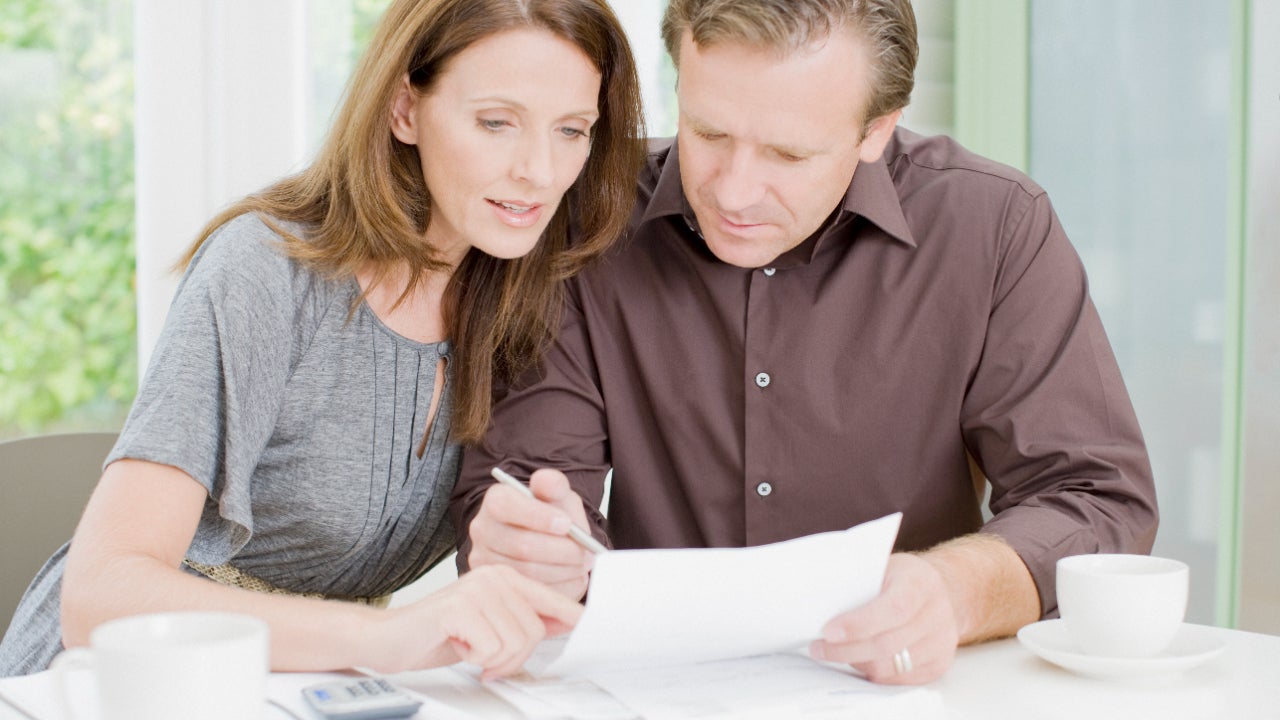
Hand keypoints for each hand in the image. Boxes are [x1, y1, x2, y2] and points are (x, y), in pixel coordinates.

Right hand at [373, 565, 582, 677]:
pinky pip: (491, 648)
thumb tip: (567, 624)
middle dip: (513, 656)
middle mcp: (494, 575)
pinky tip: (455, 645)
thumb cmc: (438, 634)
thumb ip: (525, 621)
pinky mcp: (460, 607)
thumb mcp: (490, 627)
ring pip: (516, 642)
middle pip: (535, 630)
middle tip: (486, 657)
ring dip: (492, 659)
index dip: (571, 619)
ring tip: (467, 647)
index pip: (551, 600)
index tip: (589, 627)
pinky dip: (474, 658)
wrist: (387, 638)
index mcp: (505, 577)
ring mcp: (477, 588)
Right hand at [467, 469, 595, 599]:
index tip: (567, 524)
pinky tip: (571, 577)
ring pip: (527, 572)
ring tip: (581, 564)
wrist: (548, 540)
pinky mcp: (498, 585)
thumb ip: (554, 484)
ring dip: (563, 570)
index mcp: (496, 500)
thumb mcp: (557, 494)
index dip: (540, 517)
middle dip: (561, 550)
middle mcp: (483, 530)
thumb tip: (545, 482)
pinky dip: (558, 587)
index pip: (507, 506)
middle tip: (585, 552)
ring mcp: (485, 560)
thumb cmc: (551, 515)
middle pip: (521, 545)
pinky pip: (530, 592)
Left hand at [809, 553, 958, 684]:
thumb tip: (815, 601)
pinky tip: (857, 658)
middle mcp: (937, 614)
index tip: (828, 631)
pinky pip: (897, 679)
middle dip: (845, 649)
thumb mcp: (884, 566)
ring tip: (832, 652)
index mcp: (921, 583)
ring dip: (855, 661)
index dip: (859, 623)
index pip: (893, 609)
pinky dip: (871, 671)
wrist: (944, 591)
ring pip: (889, 666)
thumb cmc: (901, 577)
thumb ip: (859, 582)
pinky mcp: (938, 665)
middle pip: (887, 644)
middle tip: (818, 647)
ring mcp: (941, 643)